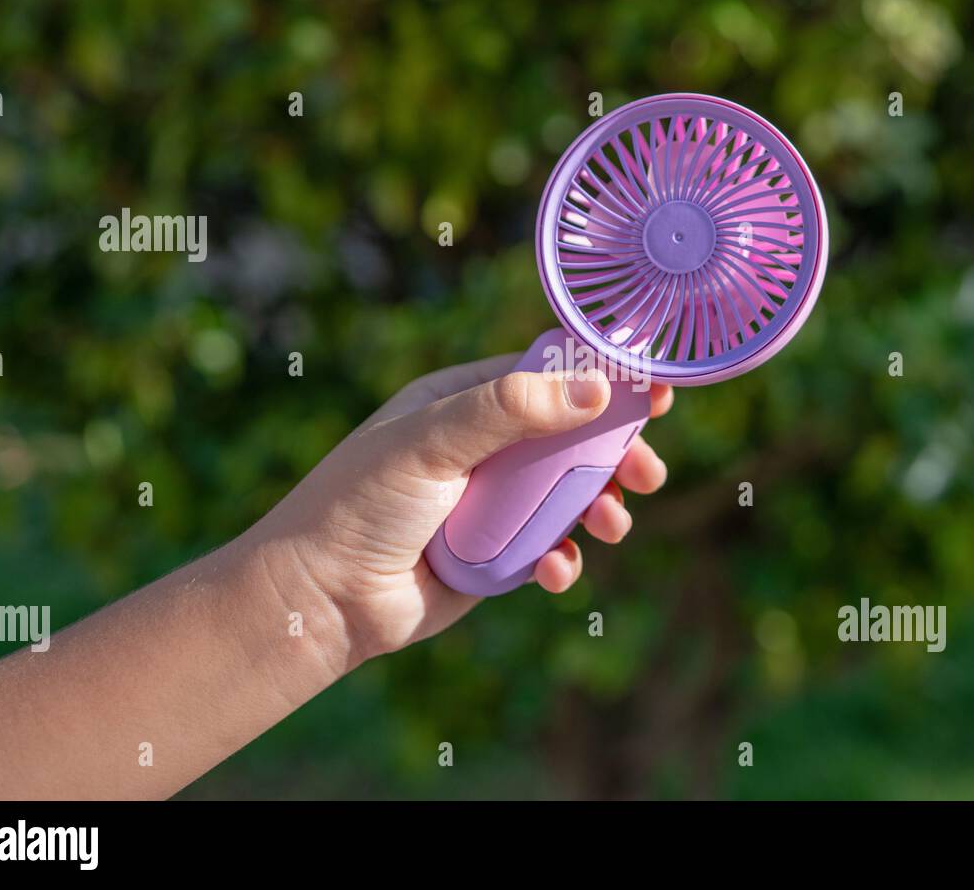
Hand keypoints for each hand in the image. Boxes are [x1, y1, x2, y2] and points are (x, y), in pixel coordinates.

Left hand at [249, 355, 673, 663]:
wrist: (321, 599)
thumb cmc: (361, 504)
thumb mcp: (431, 441)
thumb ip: (509, 409)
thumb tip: (595, 388)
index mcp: (465, 401)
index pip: (548, 374)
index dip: (602, 380)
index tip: (652, 391)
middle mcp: (484, 447)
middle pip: (573, 438)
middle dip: (615, 454)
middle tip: (646, 473)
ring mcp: (492, 502)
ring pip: (570, 496)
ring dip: (600, 508)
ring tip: (612, 525)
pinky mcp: (496, 556)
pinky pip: (549, 550)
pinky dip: (562, 560)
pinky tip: (554, 572)